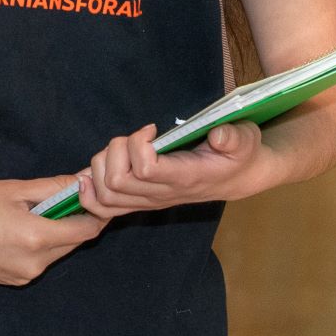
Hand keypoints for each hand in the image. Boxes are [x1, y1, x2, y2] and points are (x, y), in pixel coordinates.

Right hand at [0, 176, 105, 285]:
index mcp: (35, 239)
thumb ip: (53, 188)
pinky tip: (13, 228)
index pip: (87, 230)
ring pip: (55, 252)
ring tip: (29, 210)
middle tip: (60, 195)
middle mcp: (32, 265)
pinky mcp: (9, 282)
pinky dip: (37, 244)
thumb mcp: (12, 189)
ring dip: (54, 232)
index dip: (96, 211)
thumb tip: (84, 181)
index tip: (93, 193)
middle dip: (73, 219)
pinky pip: (36, 261)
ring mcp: (20, 277)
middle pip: (73, 242)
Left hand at [75, 122, 272, 219]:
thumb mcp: (245, 138)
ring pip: (105, 195)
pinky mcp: (140, 202)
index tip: (151, 128)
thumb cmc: (238, 154)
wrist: (237, 177)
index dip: (138, 144)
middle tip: (133, 137)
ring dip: (101, 165)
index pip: (146, 170)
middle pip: (117, 182)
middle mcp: (163, 194)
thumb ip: (234, 137)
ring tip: (122, 148)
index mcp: (186, 177)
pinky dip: (90, 188)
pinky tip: (98, 168)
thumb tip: (219, 134)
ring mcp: (150, 202)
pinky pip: (102, 207)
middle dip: (116, 150)